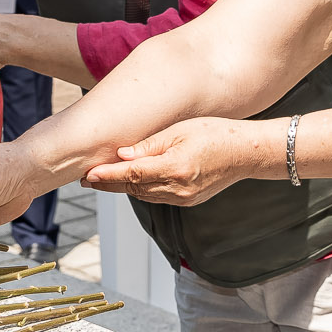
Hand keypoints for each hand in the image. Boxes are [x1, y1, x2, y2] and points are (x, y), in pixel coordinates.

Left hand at [81, 117, 268, 205]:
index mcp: (175, 167)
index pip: (132, 175)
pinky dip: (141, 190)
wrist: (244, 153)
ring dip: (122, 188)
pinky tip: (130, 182)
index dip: (107, 176)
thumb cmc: (215, 133)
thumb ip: (149, 146)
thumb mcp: (179, 130)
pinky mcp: (188, 201)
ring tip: (102, 179)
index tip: (88, 175)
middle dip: (108, 184)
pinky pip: (157, 197)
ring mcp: (183, 198)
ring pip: (143, 195)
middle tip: (86, 178)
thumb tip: (122, 156)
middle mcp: (178, 188)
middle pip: (133, 188)